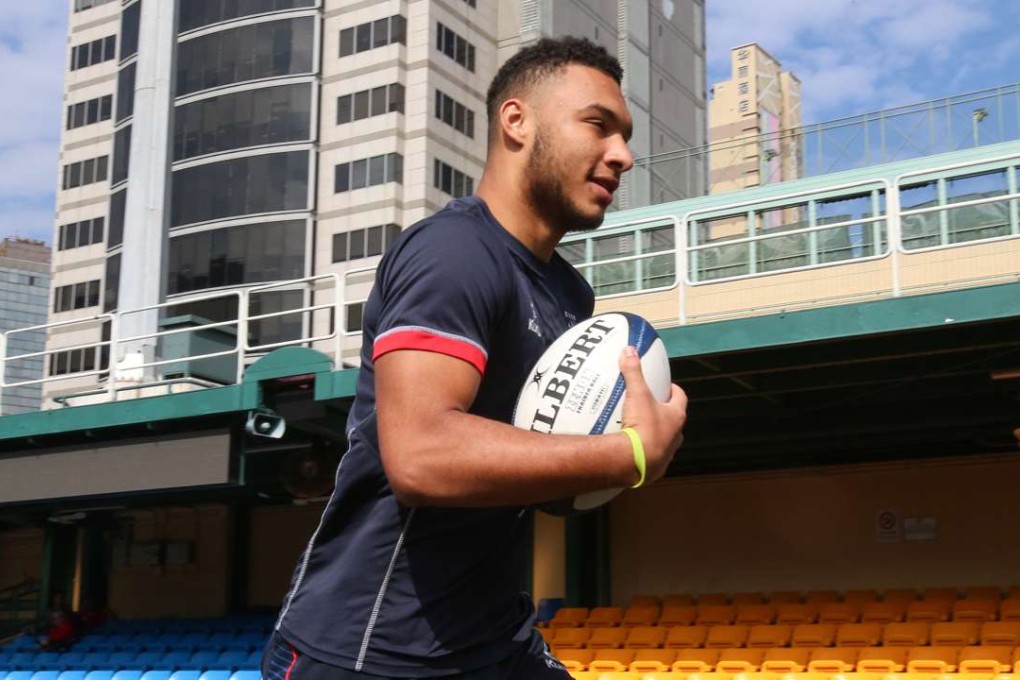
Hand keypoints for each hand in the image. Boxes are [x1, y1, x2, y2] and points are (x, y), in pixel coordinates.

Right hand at [618, 345, 686, 483]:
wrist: (636, 461)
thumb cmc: (643, 426)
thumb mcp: (637, 394)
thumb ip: (633, 372)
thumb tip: (629, 350)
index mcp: (676, 416)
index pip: (680, 398)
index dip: (674, 391)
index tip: (667, 386)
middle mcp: (676, 435)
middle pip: (674, 420)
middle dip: (665, 413)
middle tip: (651, 407)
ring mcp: (668, 453)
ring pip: (666, 440)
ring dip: (657, 434)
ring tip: (640, 429)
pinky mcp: (656, 468)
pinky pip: (653, 457)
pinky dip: (646, 452)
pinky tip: (634, 450)